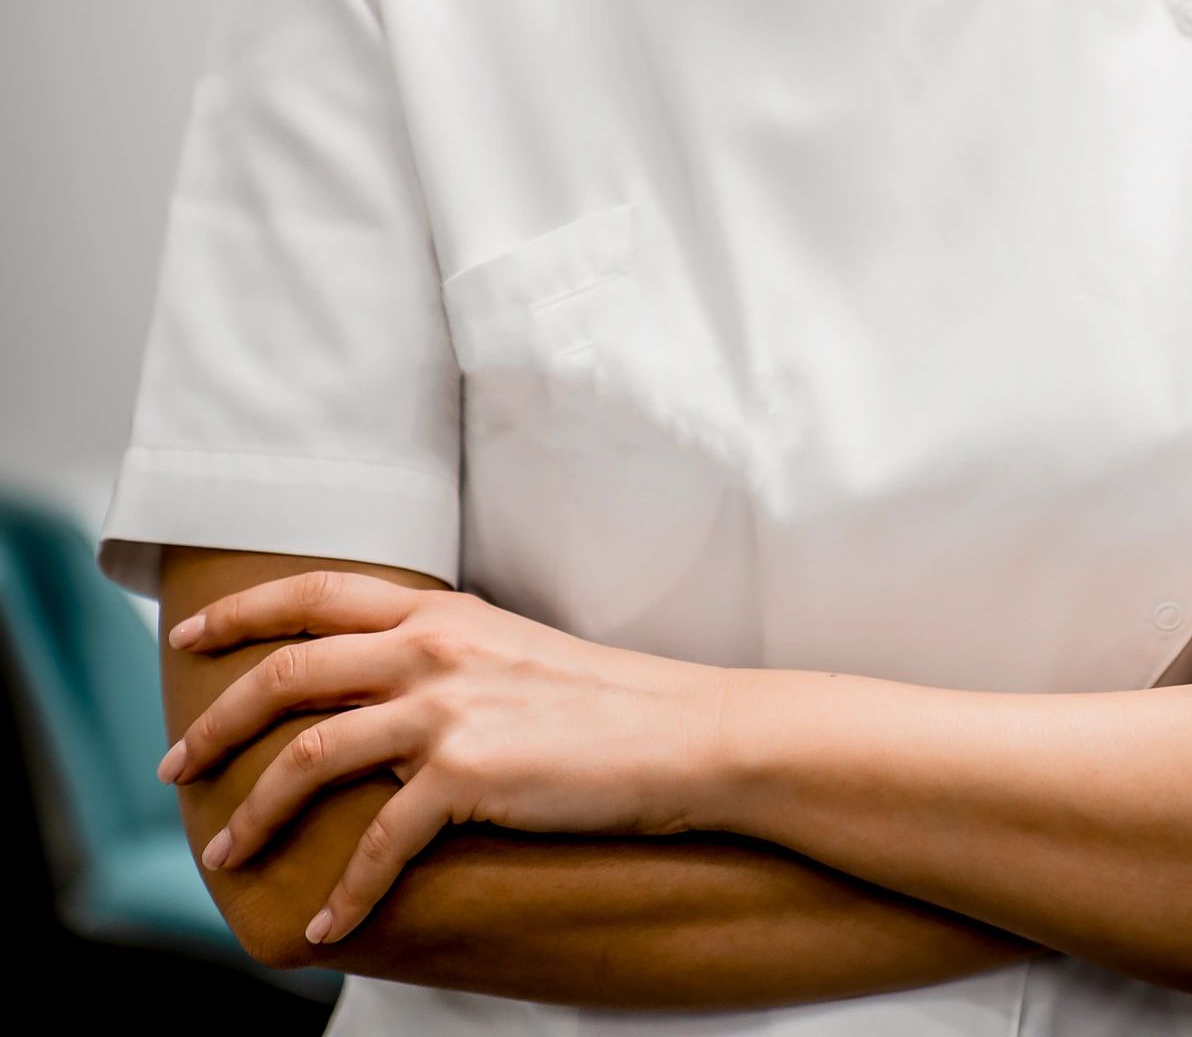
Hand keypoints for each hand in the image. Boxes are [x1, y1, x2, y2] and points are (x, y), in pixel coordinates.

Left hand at [158, 571, 729, 943]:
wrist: (683, 733)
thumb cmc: (606, 702)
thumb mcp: (511, 648)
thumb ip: (445, 652)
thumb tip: (386, 679)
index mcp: (440, 612)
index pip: (316, 593)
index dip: (242, 614)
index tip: (187, 640)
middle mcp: (433, 648)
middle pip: (289, 672)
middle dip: (217, 723)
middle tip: (175, 769)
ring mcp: (448, 709)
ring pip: (311, 755)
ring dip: (254, 813)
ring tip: (224, 855)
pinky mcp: (470, 775)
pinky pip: (379, 842)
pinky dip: (344, 893)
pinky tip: (326, 929)